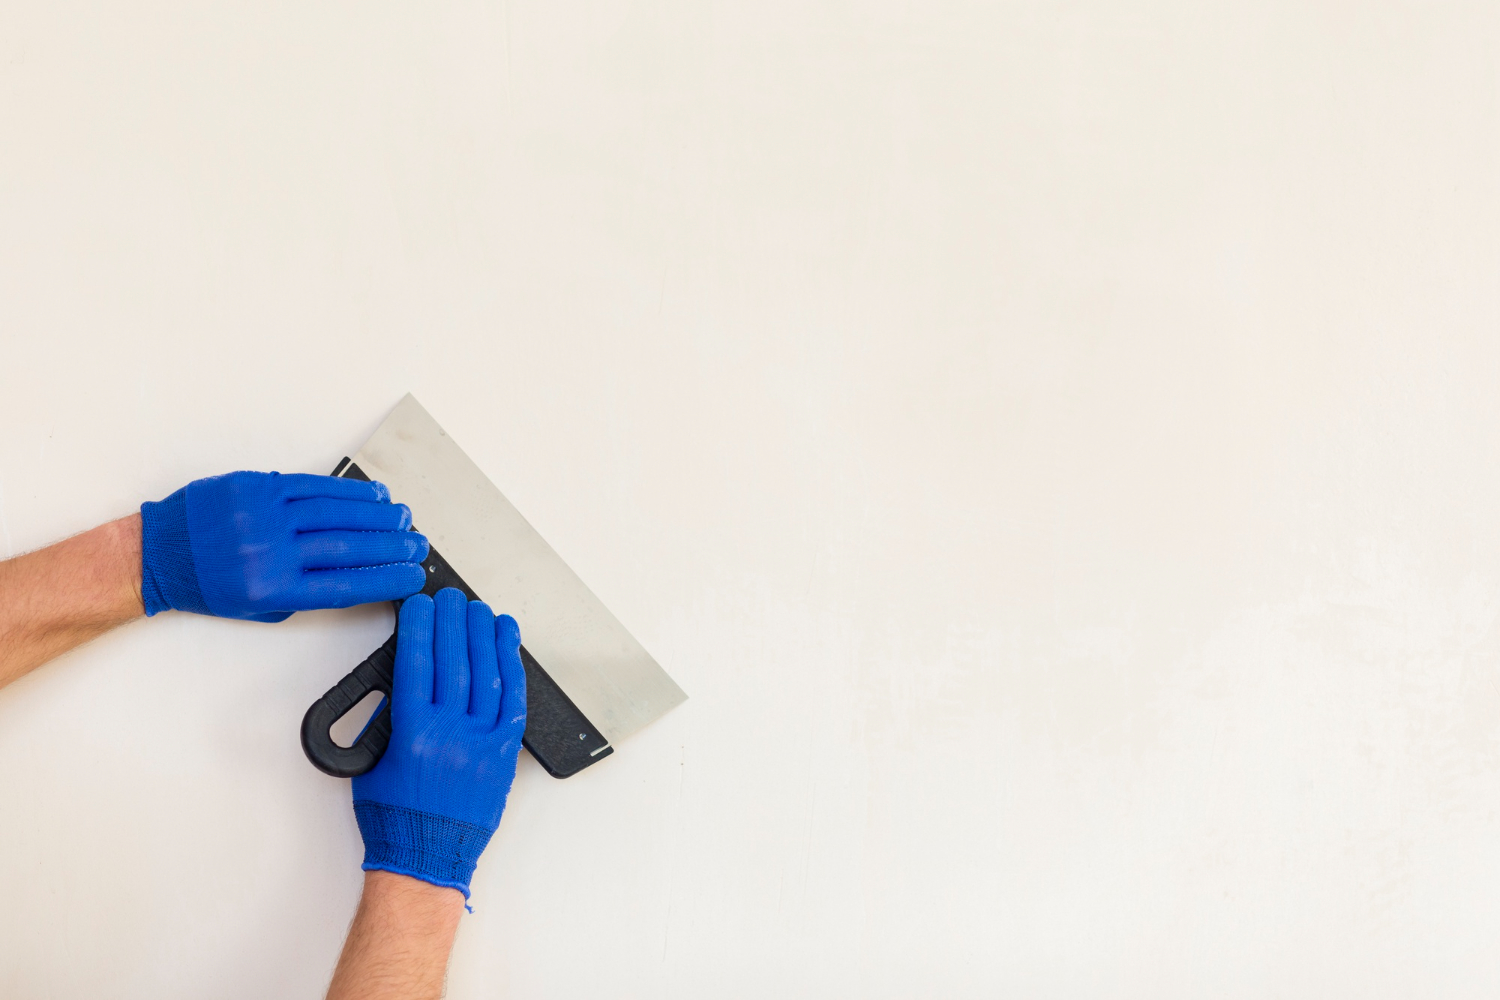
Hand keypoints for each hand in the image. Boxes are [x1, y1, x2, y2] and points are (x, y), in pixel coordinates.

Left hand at [139, 471, 428, 621]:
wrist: (162, 552)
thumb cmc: (210, 584)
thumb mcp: (260, 607)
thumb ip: (307, 592)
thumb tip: (358, 575)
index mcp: (273, 589)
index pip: (346, 585)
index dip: (386, 579)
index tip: (412, 576)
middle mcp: (271, 552)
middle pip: (349, 547)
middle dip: (392, 546)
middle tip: (418, 545)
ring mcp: (265, 515)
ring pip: (337, 513)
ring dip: (378, 516)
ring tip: (404, 519)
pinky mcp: (258, 486)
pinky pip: (313, 487)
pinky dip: (348, 491)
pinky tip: (373, 495)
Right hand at [351, 588, 526, 897]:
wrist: (426, 858)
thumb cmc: (394, 817)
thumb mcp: (374, 762)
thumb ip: (389, 719)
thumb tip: (406, 677)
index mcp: (412, 733)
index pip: (416, 663)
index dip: (419, 627)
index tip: (420, 604)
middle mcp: (450, 733)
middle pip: (453, 660)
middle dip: (452, 622)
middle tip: (451, 596)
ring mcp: (481, 742)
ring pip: (486, 675)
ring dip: (483, 636)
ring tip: (479, 610)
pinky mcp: (504, 753)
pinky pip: (511, 700)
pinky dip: (510, 666)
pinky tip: (507, 642)